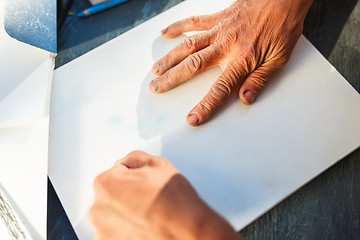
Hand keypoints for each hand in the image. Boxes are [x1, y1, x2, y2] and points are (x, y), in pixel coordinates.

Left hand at [89, 151, 243, 239]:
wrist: (186, 231)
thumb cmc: (173, 202)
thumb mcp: (157, 164)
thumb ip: (134, 158)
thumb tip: (125, 162)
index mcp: (104, 185)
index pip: (116, 174)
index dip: (134, 178)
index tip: (145, 186)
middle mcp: (97, 210)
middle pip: (112, 197)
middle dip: (127, 198)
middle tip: (149, 201)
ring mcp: (103, 232)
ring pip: (114, 218)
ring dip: (127, 217)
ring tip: (149, 217)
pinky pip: (117, 234)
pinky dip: (128, 233)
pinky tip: (145, 229)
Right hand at [149, 0, 312, 125]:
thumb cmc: (283, 27)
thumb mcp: (279, 59)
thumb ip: (260, 80)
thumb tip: (245, 99)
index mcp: (242, 60)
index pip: (220, 89)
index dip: (205, 106)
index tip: (192, 118)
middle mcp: (226, 46)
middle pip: (193, 66)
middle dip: (172, 79)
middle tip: (156, 88)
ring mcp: (219, 30)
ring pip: (188, 46)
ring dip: (169, 58)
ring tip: (155, 69)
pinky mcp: (218, 18)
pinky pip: (194, 22)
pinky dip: (178, 27)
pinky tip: (166, 34)